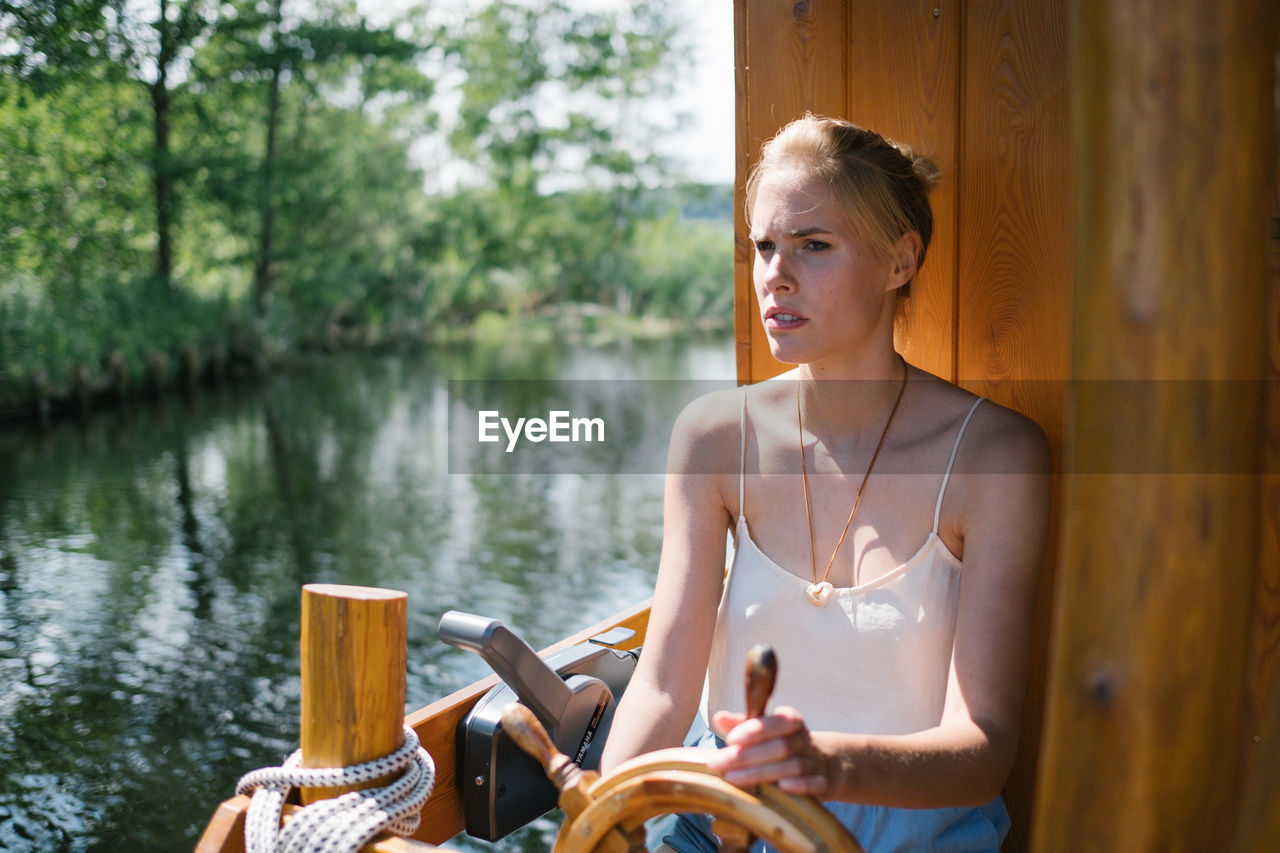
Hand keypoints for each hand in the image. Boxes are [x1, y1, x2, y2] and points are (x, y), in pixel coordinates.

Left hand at [705, 706, 836, 795]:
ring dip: (763, 773)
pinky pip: (815, 783)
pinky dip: (800, 786)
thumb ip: (743, 725)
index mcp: (790, 721)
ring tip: (733, 778)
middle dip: (747, 755)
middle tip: (718, 763)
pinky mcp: (822, 783)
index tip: (731, 739)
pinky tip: (781, 788)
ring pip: (793, 766)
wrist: (824, 765)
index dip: (754, 729)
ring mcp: (814, 762)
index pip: (775, 721)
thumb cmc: (782, 745)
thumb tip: (719, 717)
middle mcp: (803, 740)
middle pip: (779, 746)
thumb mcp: (766, 732)